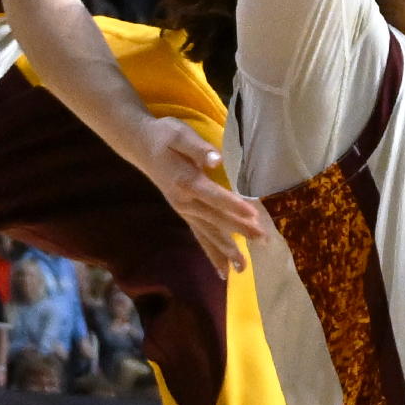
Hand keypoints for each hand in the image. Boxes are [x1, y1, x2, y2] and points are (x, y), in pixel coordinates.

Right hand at [138, 115, 271, 273]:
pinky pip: (200, 237)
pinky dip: (212, 254)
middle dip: (239, 231)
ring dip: (226, 251)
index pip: (213, 196)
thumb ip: (198, 147)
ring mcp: (184, 210)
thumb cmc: (164, 136)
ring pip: (208, 234)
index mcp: (186, 181)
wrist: (140, 146)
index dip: (233, 206)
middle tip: (263, 241)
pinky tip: (222, 270)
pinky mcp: (184, 213)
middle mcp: (184, 201)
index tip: (254, 216)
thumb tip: (216, 159)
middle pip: (215, 219)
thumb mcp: (179, 133)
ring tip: (243, 269)